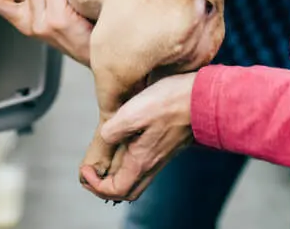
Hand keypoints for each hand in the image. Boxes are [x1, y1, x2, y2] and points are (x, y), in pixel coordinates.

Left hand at [80, 73, 196, 201]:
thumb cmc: (170, 102)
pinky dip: (129, 163)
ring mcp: (161, 155)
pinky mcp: (166, 145)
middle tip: (91, 173)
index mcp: (142, 160)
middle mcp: (152, 163)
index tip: (85, 169)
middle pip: (127, 190)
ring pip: (136, 178)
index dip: (95, 185)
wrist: (204, 98)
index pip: (115, 190)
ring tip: (104, 160)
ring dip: (117, 176)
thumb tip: (106, 138)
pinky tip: (123, 144)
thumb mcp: (132, 113)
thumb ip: (113, 130)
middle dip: (105, 187)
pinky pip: (144, 164)